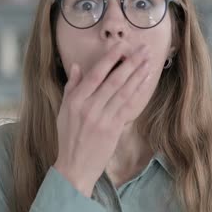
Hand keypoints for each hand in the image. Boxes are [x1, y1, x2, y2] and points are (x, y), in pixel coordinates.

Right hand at [53, 42, 150, 196]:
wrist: (75, 166)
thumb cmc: (68, 137)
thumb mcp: (64, 111)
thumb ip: (71, 87)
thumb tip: (78, 66)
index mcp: (75, 101)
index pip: (95, 74)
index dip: (109, 58)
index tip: (121, 45)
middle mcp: (89, 107)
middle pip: (113, 80)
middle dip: (130, 62)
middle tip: (143, 49)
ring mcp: (102, 118)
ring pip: (123, 91)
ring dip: (138, 74)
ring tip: (148, 61)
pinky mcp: (113, 129)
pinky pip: (128, 106)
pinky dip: (138, 92)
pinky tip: (145, 81)